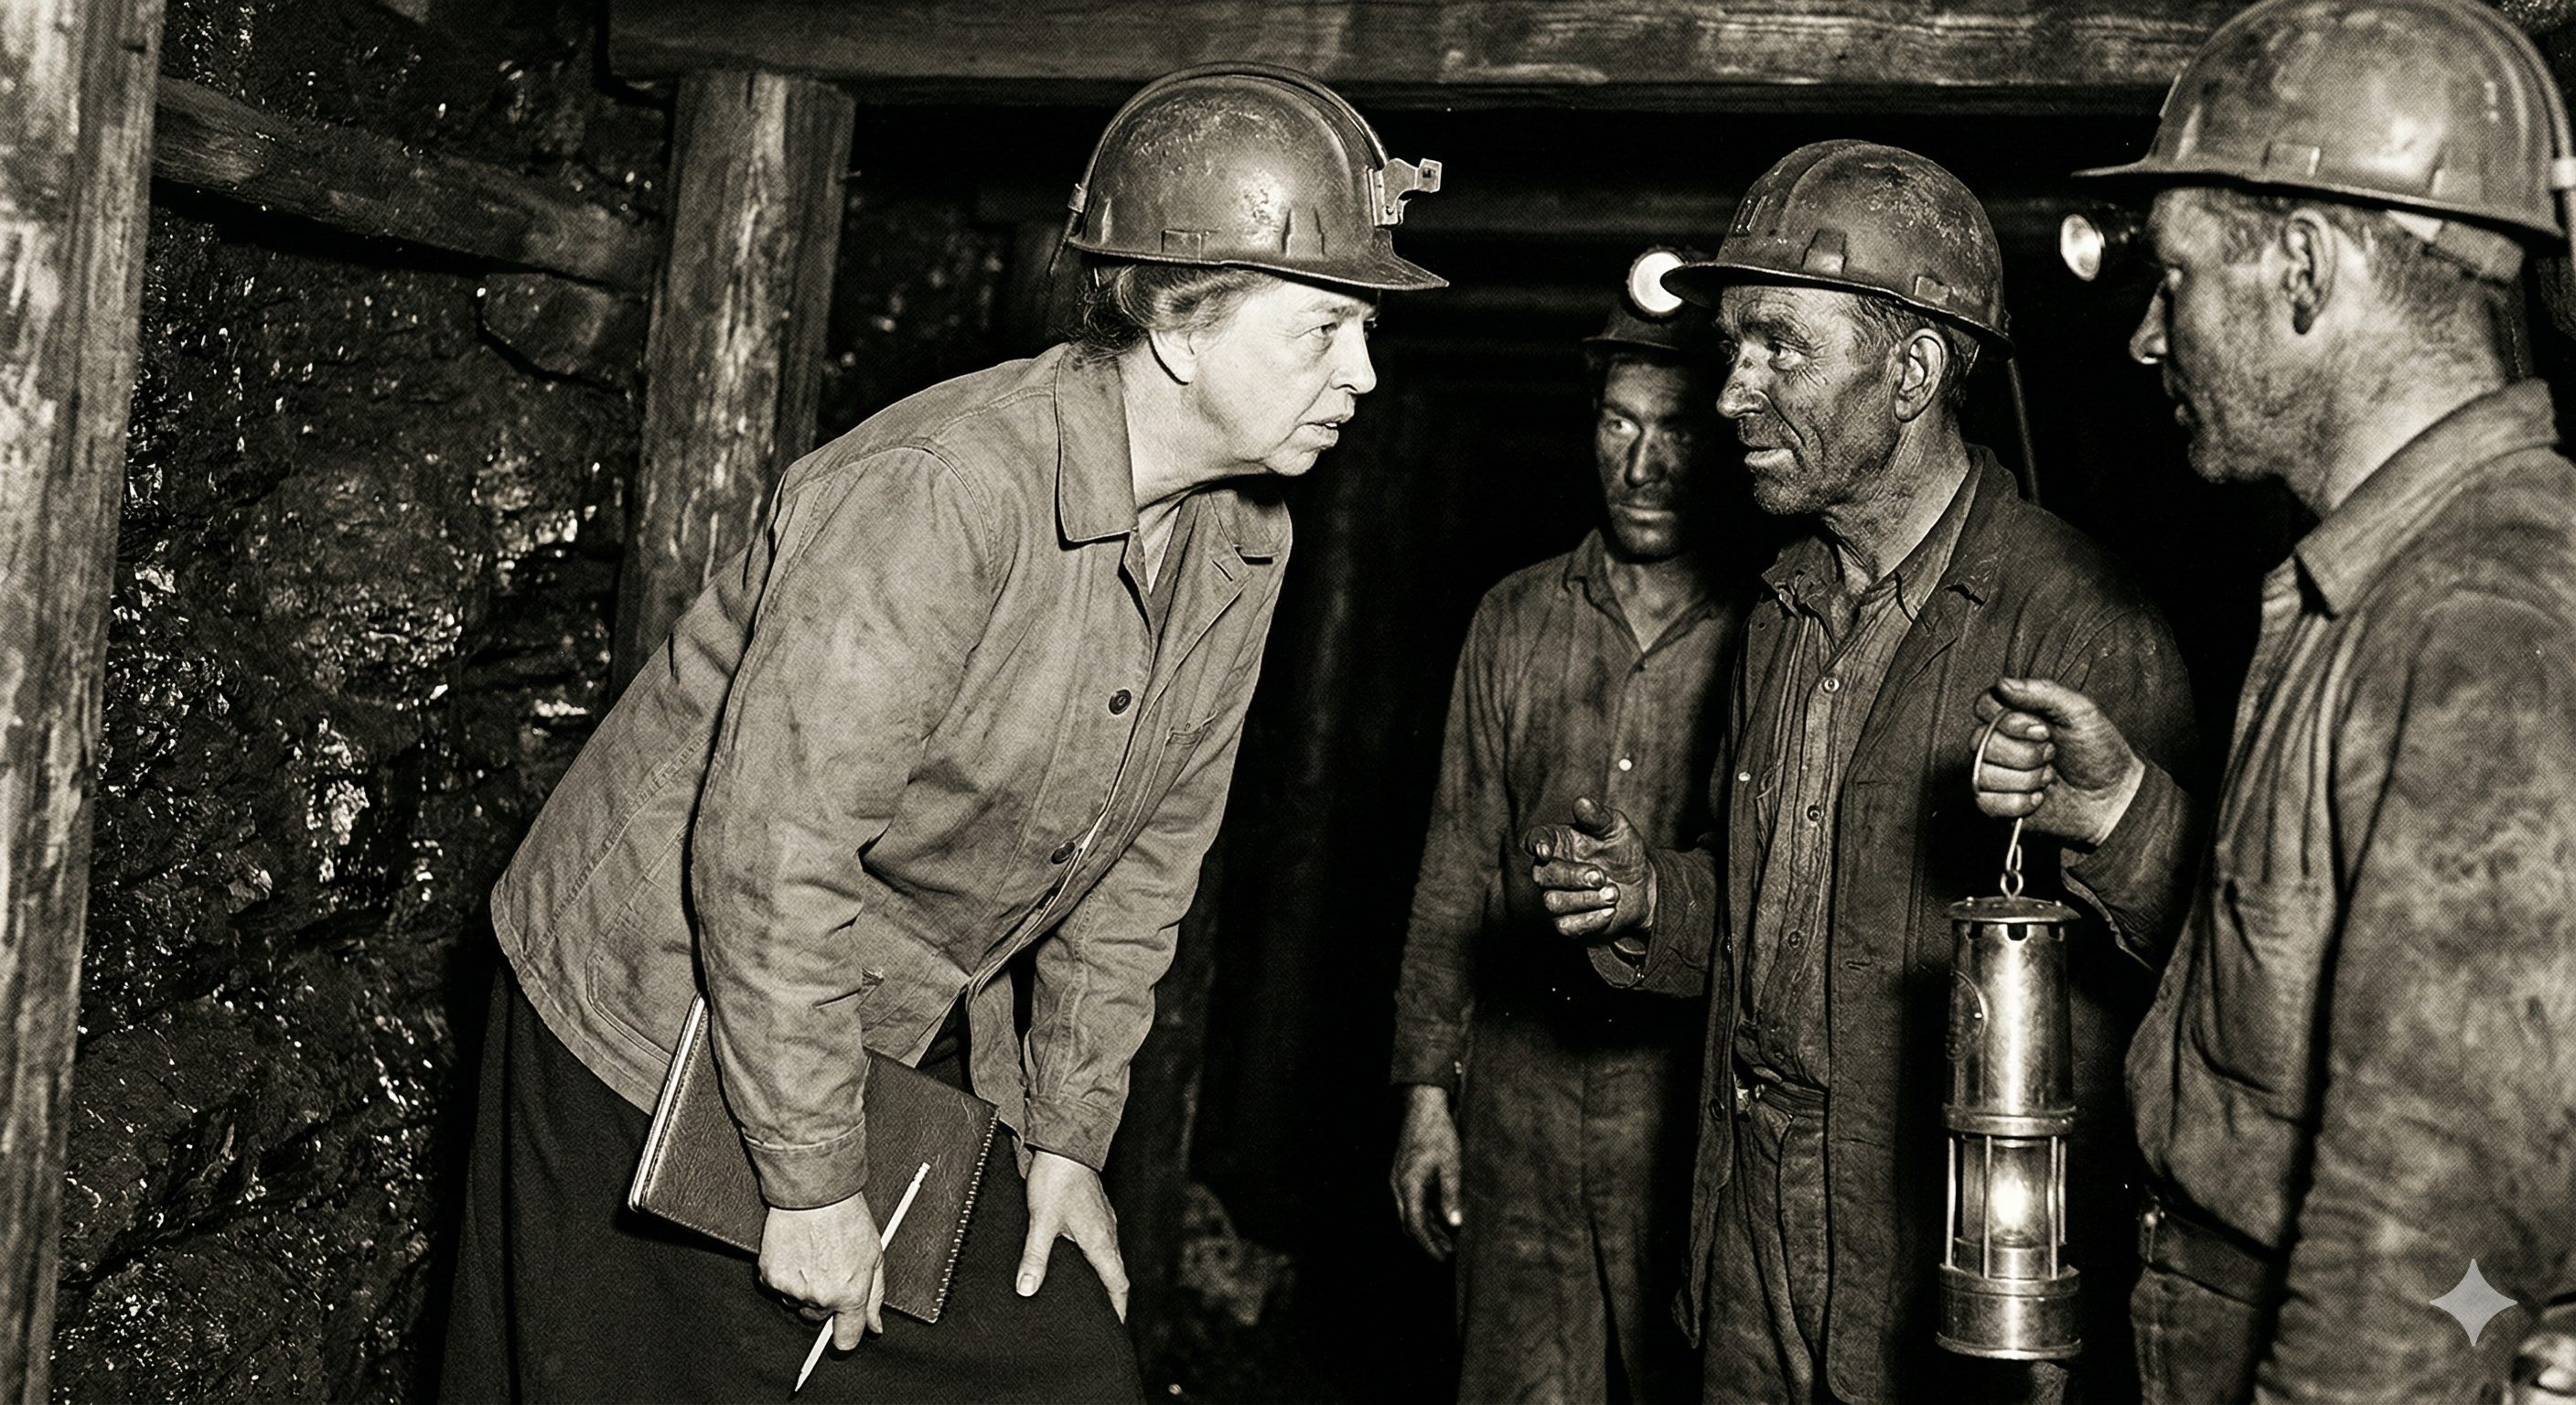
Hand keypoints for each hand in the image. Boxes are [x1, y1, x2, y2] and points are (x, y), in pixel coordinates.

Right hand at [760, 1191, 884, 1349]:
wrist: (814, 1193)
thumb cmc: (847, 1219)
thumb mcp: (874, 1256)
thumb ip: (875, 1296)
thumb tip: (874, 1326)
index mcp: (849, 1295)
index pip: (846, 1339)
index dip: (844, 1335)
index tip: (842, 1329)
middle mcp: (820, 1297)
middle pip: (818, 1318)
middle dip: (823, 1300)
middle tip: (827, 1267)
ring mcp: (793, 1289)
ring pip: (796, 1302)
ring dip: (802, 1288)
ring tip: (811, 1255)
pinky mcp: (770, 1277)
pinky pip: (776, 1288)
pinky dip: (782, 1275)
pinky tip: (794, 1252)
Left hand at [1018, 1149, 1129, 1322]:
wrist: (1064, 1142)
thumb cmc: (1057, 1179)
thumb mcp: (1041, 1221)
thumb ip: (1035, 1257)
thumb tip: (1027, 1290)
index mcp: (1100, 1242)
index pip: (1118, 1285)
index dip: (1117, 1309)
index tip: (1114, 1327)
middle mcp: (1107, 1233)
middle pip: (1115, 1273)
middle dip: (1110, 1297)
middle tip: (1098, 1317)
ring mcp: (1102, 1220)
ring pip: (1108, 1256)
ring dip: (1102, 1276)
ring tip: (1086, 1293)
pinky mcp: (1093, 1210)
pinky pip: (1099, 1241)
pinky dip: (1093, 1257)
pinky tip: (1074, 1258)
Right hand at [1389, 1084, 1462, 1259]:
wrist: (1422, 1107)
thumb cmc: (1438, 1134)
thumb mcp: (1451, 1165)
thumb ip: (1451, 1196)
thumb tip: (1455, 1225)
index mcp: (1409, 1186)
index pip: (1416, 1227)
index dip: (1430, 1247)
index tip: (1444, 1260)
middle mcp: (1398, 1187)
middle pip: (1409, 1225)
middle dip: (1428, 1242)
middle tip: (1449, 1253)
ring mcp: (1397, 1181)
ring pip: (1408, 1215)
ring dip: (1426, 1229)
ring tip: (1448, 1239)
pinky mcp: (1402, 1175)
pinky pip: (1410, 1203)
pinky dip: (1424, 1214)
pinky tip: (1440, 1215)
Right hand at [1521, 796, 1654, 940]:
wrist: (1642, 886)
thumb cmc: (1623, 851)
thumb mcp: (1617, 829)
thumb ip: (1598, 817)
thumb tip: (1581, 802)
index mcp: (1557, 841)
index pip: (1534, 839)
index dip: (1535, 844)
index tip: (1544, 850)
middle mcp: (1551, 869)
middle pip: (1542, 876)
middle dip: (1573, 877)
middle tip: (1602, 876)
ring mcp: (1556, 897)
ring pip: (1553, 902)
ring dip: (1587, 899)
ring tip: (1614, 893)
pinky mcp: (1567, 922)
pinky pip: (1565, 926)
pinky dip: (1590, 919)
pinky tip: (1610, 911)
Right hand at [1971, 677, 2145, 847]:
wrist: (2113, 797)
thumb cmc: (2099, 751)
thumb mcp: (2079, 712)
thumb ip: (2042, 692)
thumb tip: (2003, 683)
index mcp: (2015, 716)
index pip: (1984, 706)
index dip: (2009, 720)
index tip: (2043, 728)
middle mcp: (2000, 742)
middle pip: (1980, 741)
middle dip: (2025, 753)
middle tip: (2052, 754)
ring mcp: (1996, 774)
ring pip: (1984, 773)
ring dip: (2026, 779)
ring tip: (2049, 778)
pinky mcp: (1997, 805)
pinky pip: (1986, 802)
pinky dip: (2018, 802)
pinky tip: (2040, 798)